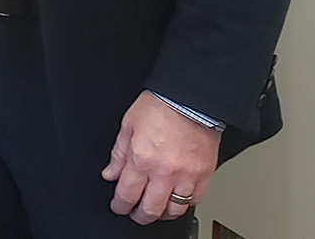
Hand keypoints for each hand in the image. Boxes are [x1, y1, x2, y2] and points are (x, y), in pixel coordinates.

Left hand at [102, 91, 221, 222]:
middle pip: (150, 209)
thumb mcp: (128, 125)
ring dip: (162, 213)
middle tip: (135, 213)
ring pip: (173, 209)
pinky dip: (184, 204)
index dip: (120, 205)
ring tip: (156, 209)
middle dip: (139, 216)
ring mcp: (186, 175)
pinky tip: (176, 199)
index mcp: (142, 158)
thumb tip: (110, 174)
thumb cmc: (160, 106)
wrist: (191, 98)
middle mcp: (164, 171)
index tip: (118, 206)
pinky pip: (194, 199)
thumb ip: (118, 154)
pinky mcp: (204, 174)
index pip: (127, 194)